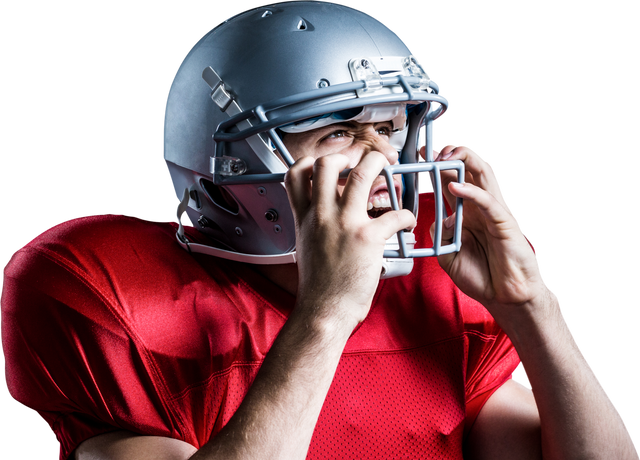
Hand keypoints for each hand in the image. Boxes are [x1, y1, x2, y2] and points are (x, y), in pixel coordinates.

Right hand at [285, 152, 415, 325]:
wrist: (323, 312)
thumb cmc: (318, 287)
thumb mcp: (305, 246)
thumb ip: (313, 224)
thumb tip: (323, 215)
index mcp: (305, 217)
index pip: (296, 174)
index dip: (311, 161)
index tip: (330, 164)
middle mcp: (322, 215)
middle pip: (327, 164)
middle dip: (348, 154)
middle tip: (362, 161)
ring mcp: (345, 224)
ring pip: (362, 175)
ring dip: (378, 164)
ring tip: (387, 167)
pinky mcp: (368, 238)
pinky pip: (395, 214)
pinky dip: (406, 216)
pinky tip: (407, 223)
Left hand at [429, 143, 547, 319]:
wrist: (504, 297)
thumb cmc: (482, 276)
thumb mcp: (448, 254)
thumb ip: (440, 235)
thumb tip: (438, 219)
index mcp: (465, 210)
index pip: (451, 177)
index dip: (436, 164)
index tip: (419, 157)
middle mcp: (480, 206)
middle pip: (469, 167)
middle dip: (451, 153)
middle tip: (431, 152)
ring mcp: (494, 211)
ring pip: (484, 173)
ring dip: (464, 160)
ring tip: (444, 157)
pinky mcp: (505, 222)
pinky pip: (488, 200)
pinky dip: (471, 191)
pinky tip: (455, 186)